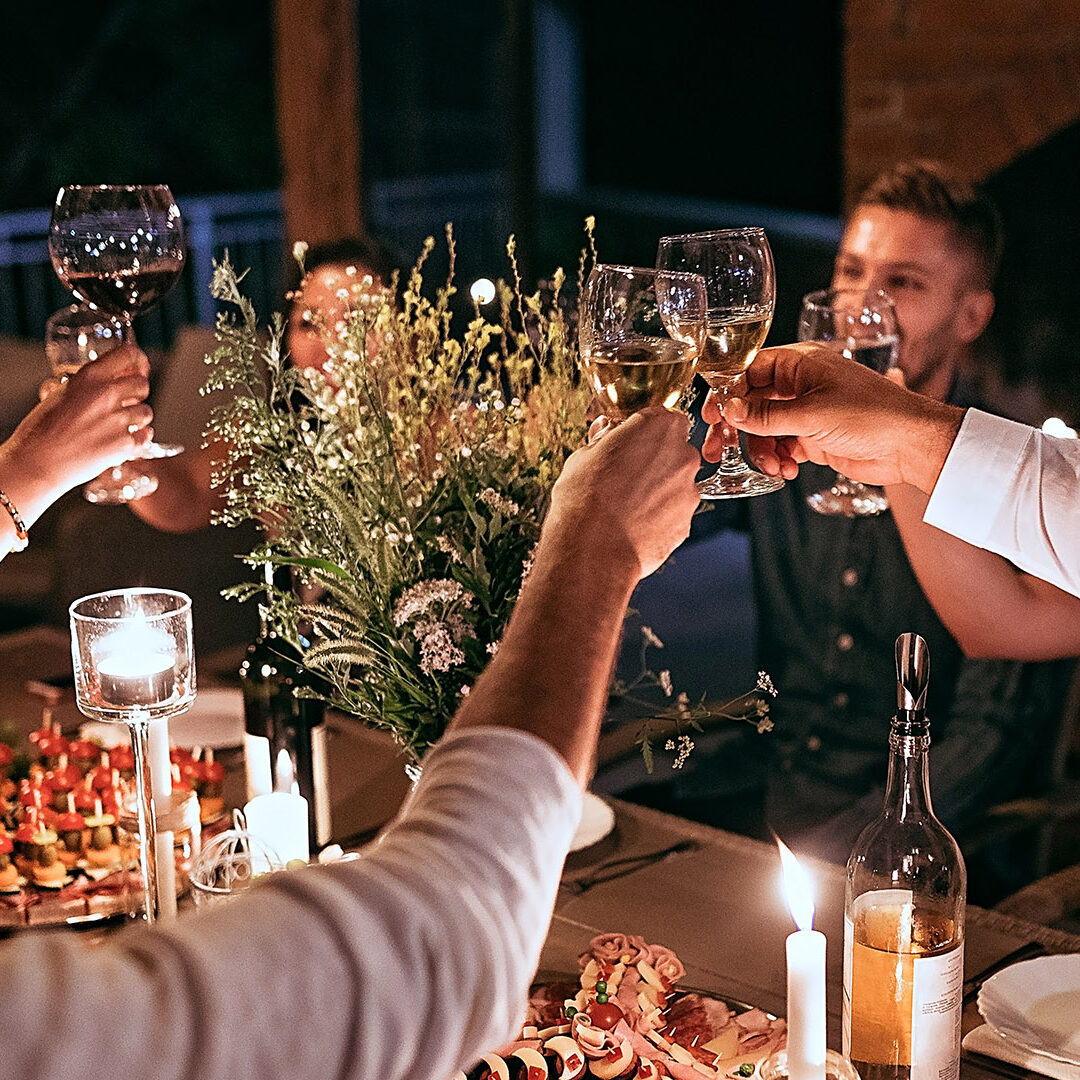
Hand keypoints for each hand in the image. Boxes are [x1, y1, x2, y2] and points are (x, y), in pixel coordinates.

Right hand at [0, 345, 152, 522]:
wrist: (37, 462)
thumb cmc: (40, 430)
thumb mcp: (58, 394)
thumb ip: (82, 385)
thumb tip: (95, 381)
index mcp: (89, 377)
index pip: (128, 355)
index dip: (137, 360)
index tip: (138, 366)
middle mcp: (106, 395)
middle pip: (143, 384)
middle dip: (137, 393)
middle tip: (126, 401)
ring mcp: (118, 420)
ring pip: (146, 412)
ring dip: (137, 418)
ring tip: (120, 424)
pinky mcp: (124, 444)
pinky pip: (145, 436)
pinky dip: (138, 438)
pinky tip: (126, 439)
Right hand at [546, 408, 699, 579]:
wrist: (593, 550)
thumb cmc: (584, 499)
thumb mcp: (583, 456)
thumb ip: (603, 440)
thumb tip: (606, 434)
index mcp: (658, 427)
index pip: (661, 416)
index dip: (643, 429)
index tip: (628, 441)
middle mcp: (682, 455)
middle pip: (673, 449)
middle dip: (654, 458)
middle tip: (624, 474)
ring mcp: (688, 491)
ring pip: (674, 483)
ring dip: (657, 489)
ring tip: (625, 506)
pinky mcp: (687, 522)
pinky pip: (673, 512)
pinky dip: (658, 515)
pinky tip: (633, 524)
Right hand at [703, 342, 963, 491]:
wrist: (911, 446)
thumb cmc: (871, 416)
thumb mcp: (811, 414)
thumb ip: (765, 415)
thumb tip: (729, 409)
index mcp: (801, 364)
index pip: (749, 371)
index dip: (726, 392)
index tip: (710, 415)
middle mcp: (801, 384)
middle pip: (752, 402)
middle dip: (737, 427)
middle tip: (719, 448)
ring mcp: (807, 411)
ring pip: (765, 429)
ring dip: (761, 449)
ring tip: (772, 466)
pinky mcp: (815, 437)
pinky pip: (782, 446)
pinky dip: (778, 459)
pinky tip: (786, 470)